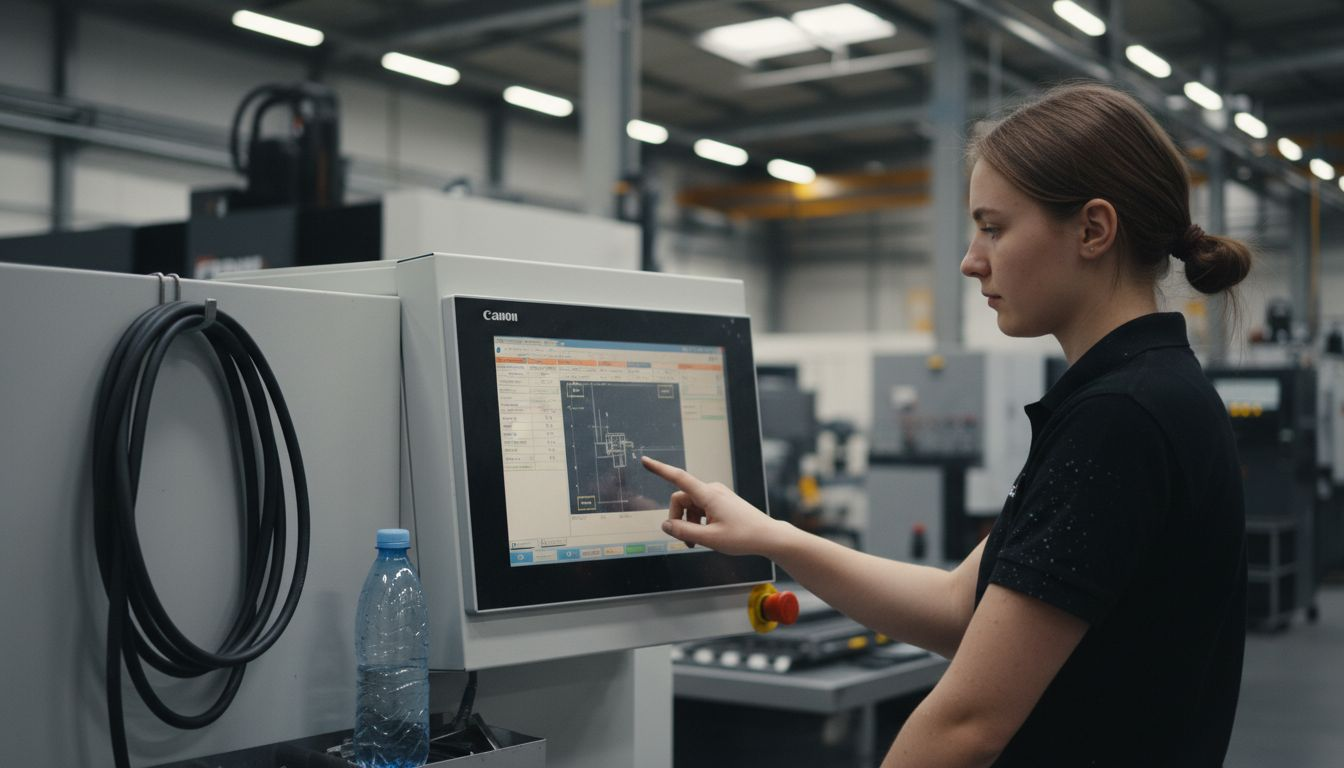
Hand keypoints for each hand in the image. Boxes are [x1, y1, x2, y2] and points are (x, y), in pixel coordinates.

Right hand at [641, 456, 783, 556]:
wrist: (767, 536)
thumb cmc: (743, 536)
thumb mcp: (709, 538)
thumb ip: (684, 531)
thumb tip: (666, 525)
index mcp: (709, 495)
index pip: (678, 478)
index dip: (660, 469)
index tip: (645, 461)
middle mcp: (712, 490)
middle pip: (681, 499)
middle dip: (678, 519)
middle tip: (685, 541)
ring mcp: (717, 495)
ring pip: (690, 505)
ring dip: (688, 522)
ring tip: (696, 542)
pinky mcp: (720, 501)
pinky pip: (700, 508)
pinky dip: (697, 521)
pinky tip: (705, 535)